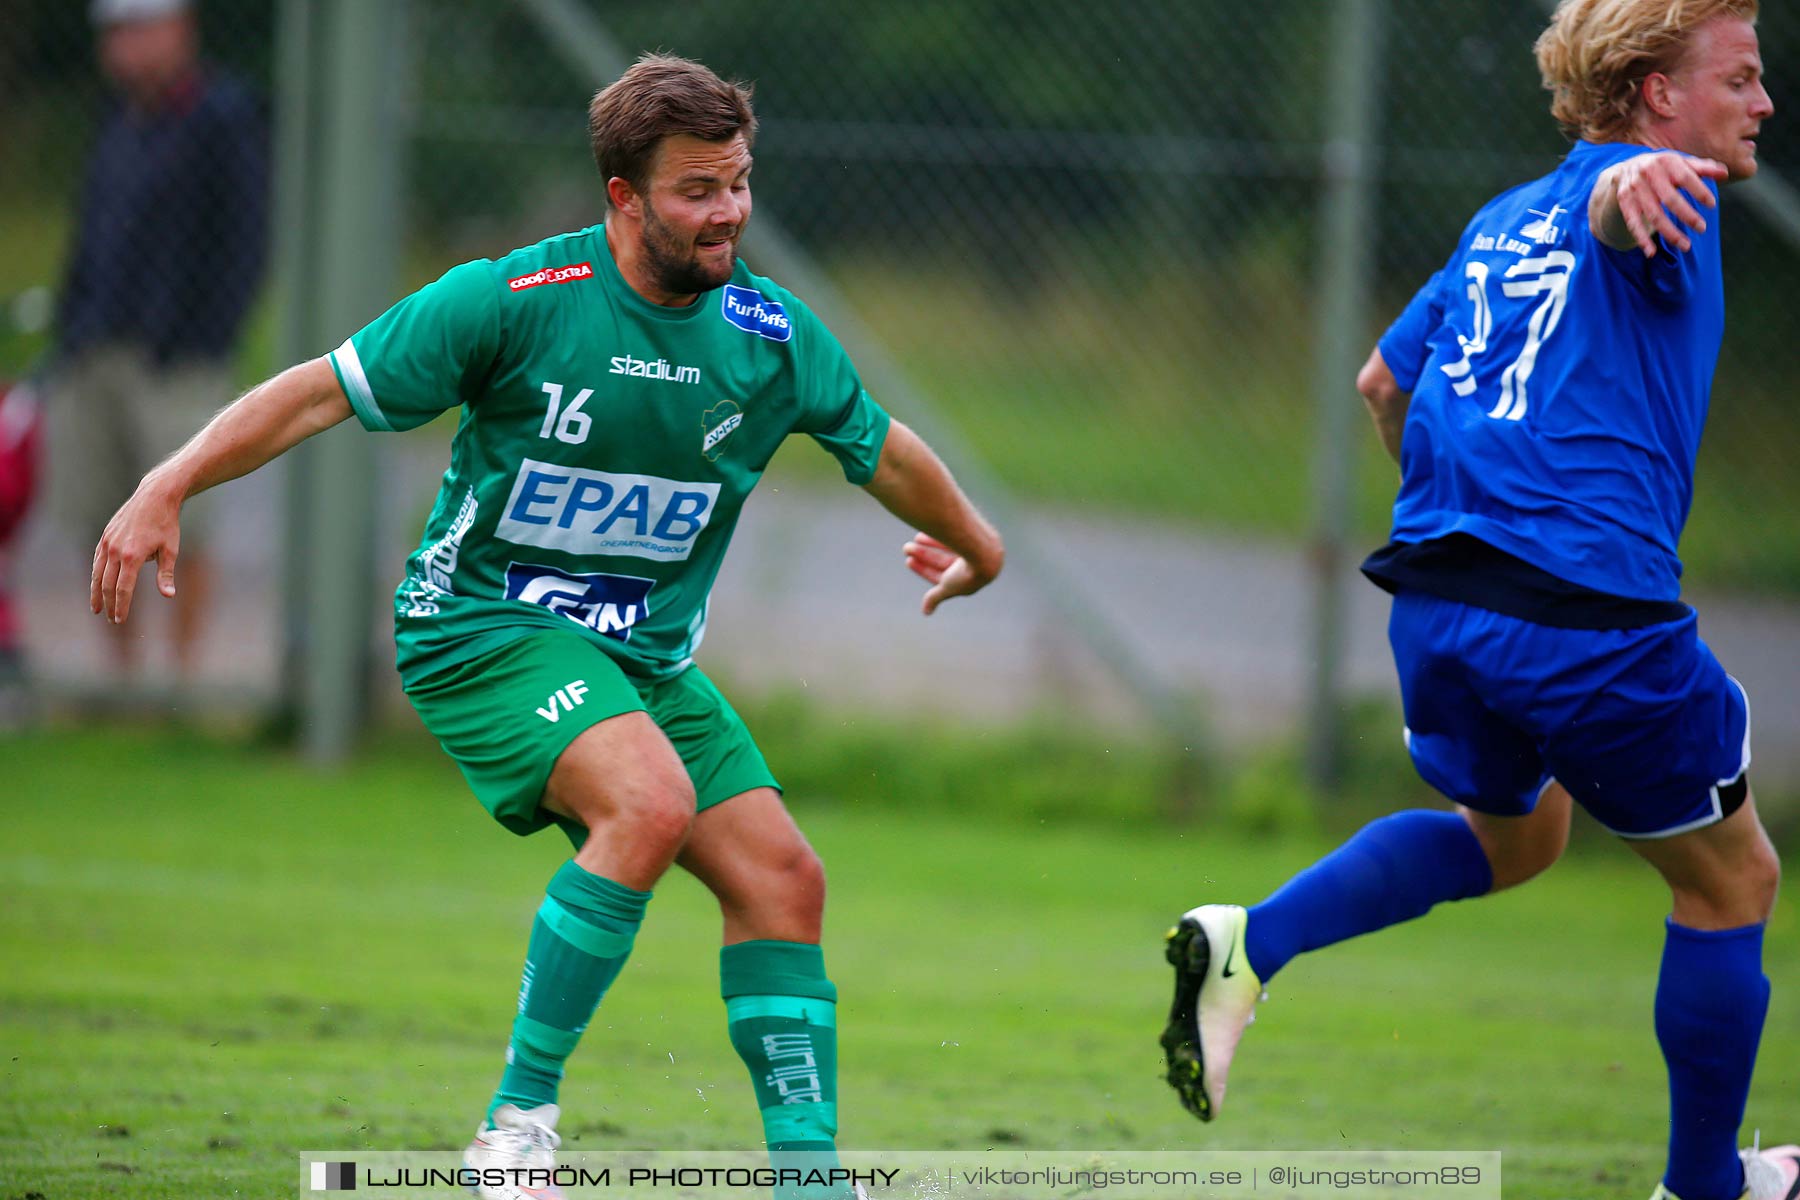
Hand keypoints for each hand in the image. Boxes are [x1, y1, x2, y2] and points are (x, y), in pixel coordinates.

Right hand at [91, 477, 181, 623]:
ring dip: (96, 593)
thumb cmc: (166, 524)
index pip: (123, 589)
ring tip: (97, 608)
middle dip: (109, 604)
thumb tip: (169, 595)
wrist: (154, 497)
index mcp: (133, 556)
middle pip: (108, 584)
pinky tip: (97, 585)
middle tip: (111, 619)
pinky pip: (97, 560)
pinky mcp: (105, 536)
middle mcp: (116, 550)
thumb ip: (166, 574)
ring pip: (97, 573)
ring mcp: (108, 542)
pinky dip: (96, 575)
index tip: (120, 620)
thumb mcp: (170, 550)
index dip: (121, 606)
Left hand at [903, 532, 994, 615]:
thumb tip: (926, 612)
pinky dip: (943, 535)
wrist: (985, 553)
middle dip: (924, 554)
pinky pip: (959, 536)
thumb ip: (936, 597)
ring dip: (930, 543)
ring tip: (915, 537)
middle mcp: (974, 567)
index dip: (924, 569)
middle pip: (943, 561)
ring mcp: (978, 551)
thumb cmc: (966, 573)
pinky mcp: (980, 536)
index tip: (908, 561)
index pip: (941, 576)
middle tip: (906, 548)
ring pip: (950, 547)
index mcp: (968, 581)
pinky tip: (928, 529)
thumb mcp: (947, 586)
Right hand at [1604, 152, 1726, 256]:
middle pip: (1669, 199)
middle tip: (1702, 228)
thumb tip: (1724, 173)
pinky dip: (1641, 239)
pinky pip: (1633, 223)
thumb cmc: (1664, 167)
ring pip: (1653, 214)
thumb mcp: (1681, 162)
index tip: (1712, 205)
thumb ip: (1702, 168)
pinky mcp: (1625, 202)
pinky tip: (1651, 253)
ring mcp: (1634, 189)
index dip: (1699, 191)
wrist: (1627, 167)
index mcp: (1666, 161)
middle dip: (1687, 215)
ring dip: (1669, 232)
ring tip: (1686, 245)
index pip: (1685, 177)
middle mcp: (1648, 174)